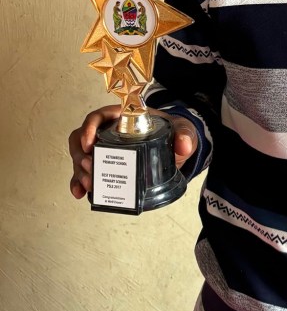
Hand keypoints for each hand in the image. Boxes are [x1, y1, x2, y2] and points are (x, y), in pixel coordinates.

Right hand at [68, 106, 198, 199]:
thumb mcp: (180, 129)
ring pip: (81, 155)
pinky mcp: (104, 165)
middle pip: (82, 137)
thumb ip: (184, 135)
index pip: (99, 116)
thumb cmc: (171, 131)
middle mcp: (107, 130)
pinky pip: (85, 172)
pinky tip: (80, 193)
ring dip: (79, 170)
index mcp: (122, 116)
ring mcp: (103, 148)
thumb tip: (184, 146)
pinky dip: (79, 183)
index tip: (89, 143)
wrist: (173, 146)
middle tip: (90, 169)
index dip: (89, 128)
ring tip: (88, 185)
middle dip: (81, 155)